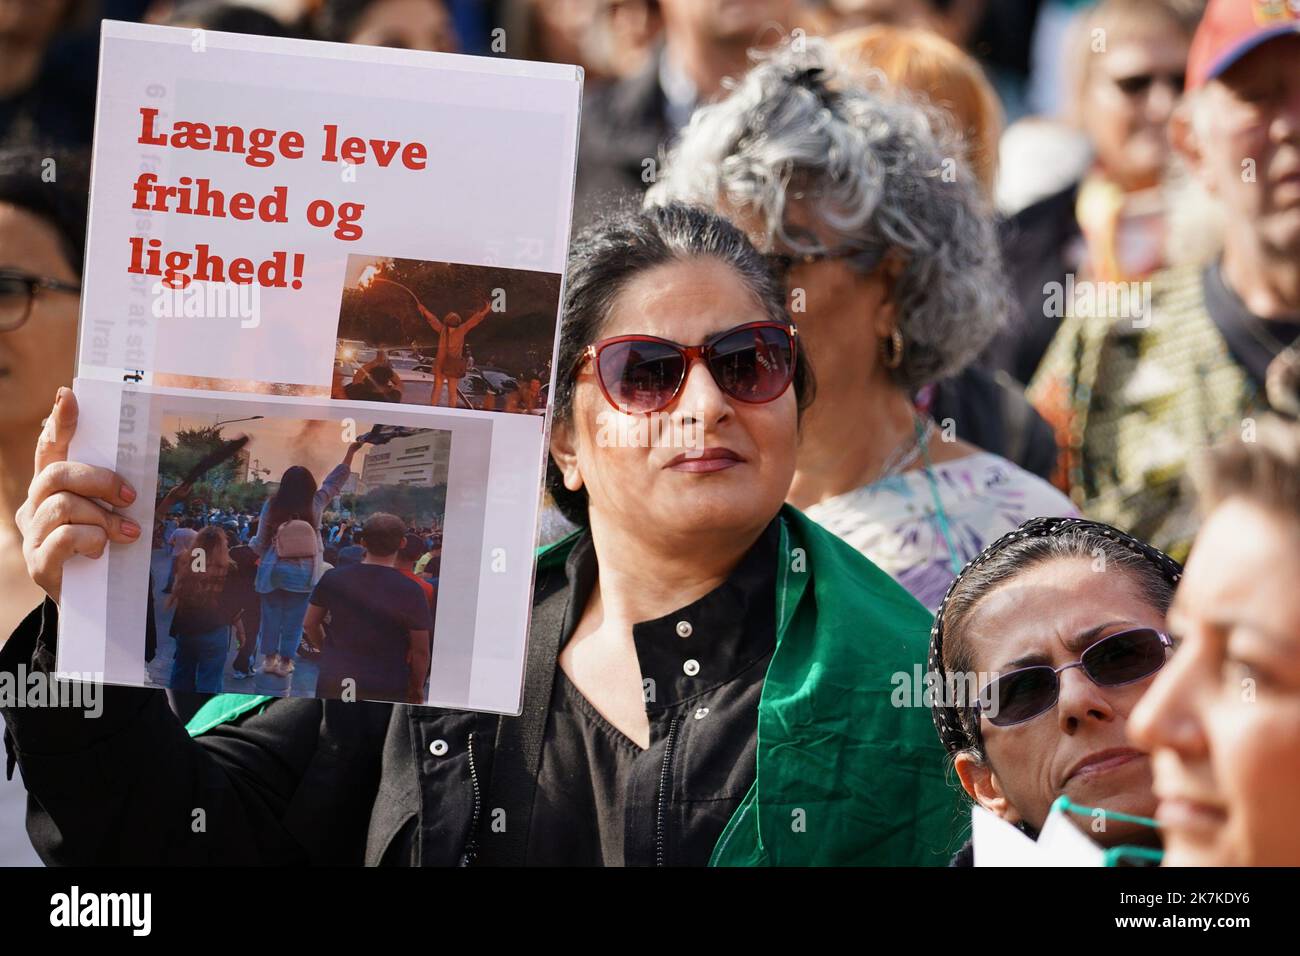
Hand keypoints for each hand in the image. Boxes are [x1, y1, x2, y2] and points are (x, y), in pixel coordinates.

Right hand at [16, 388, 140, 604]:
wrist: (93, 601)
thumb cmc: (105, 548)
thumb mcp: (109, 515)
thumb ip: (111, 492)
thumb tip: (133, 473)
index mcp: (52, 487)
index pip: (49, 447)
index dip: (58, 422)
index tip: (70, 396)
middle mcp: (34, 505)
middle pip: (57, 473)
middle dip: (99, 480)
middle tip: (129, 496)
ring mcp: (31, 533)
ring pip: (64, 506)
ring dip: (103, 518)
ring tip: (126, 533)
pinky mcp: (38, 562)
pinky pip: (64, 537)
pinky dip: (91, 540)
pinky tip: (103, 550)